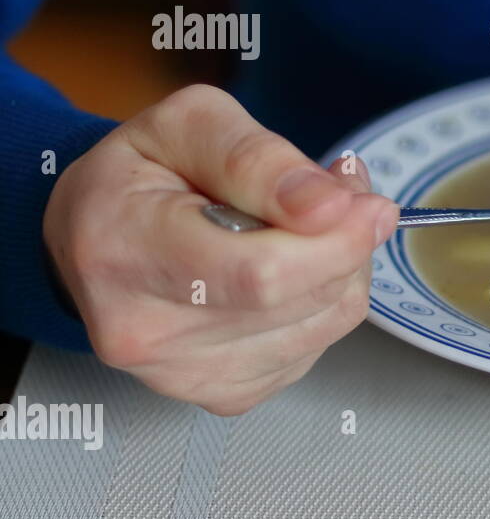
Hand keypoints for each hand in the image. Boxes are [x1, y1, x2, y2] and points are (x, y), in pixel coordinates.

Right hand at [43, 84, 398, 414]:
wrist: (95, 234)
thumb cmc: (140, 174)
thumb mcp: (190, 124)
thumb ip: (259, 158)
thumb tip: (331, 206)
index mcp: (127, 252)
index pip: (260, 274)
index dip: (334, 239)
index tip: (366, 202)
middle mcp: (146, 332)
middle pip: (297, 301)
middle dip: (348, 242)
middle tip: (347, 196)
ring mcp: (183, 375)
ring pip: (321, 326)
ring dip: (345, 269)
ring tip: (316, 223)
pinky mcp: (222, 395)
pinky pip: (314, 349)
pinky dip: (326, 302)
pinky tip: (298, 268)